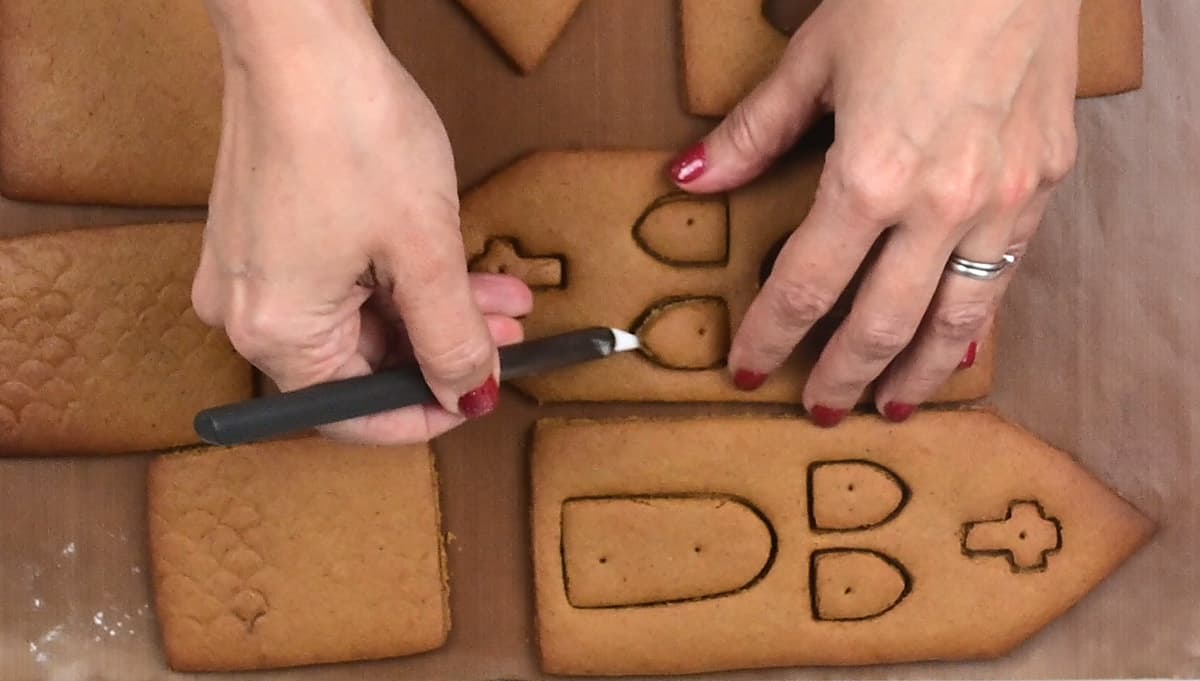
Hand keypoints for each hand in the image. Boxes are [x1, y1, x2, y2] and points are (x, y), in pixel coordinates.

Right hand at [194, 2, 531, 442]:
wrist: (299, 37)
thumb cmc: (351, 132)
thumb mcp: (423, 253)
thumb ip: (450, 338)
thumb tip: (469, 394)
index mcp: (275, 332)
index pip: (353, 414)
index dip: (425, 413)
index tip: (478, 397)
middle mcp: (248, 311)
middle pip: (359, 362)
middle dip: (442, 348)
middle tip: (506, 336)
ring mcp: (250, 270)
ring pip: (356, 318)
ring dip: (430, 308)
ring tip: (497, 293)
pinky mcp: (261, 232)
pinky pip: (336, 279)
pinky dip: (394, 277)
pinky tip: (452, 262)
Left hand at [670, 0, 1079, 424]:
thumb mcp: (815, 57)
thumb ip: (753, 132)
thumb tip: (691, 177)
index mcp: (870, 177)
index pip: (804, 285)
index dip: (771, 334)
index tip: (748, 367)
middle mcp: (940, 205)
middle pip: (881, 324)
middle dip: (842, 376)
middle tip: (818, 409)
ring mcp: (1002, 199)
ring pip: (956, 319)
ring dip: (919, 373)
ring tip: (892, 406)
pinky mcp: (1045, 182)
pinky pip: (1007, 276)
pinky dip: (977, 323)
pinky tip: (960, 348)